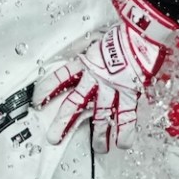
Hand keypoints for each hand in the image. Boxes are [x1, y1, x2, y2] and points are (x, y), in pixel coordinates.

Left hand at [41, 0, 175, 150]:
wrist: (141, 29)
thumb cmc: (123, 35)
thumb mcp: (100, 42)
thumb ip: (94, 54)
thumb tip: (90, 60)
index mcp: (86, 62)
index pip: (60, 77)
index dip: (48, 89)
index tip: (37, 101)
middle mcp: (96, 76)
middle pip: (75, 102)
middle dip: (64, 121)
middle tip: (54, 137)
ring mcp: (112, 85)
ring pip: (101, 112)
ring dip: (99, 132)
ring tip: (98, 148)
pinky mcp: (130, 90)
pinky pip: (126, 113)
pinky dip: (125, 129)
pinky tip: (123, 144)